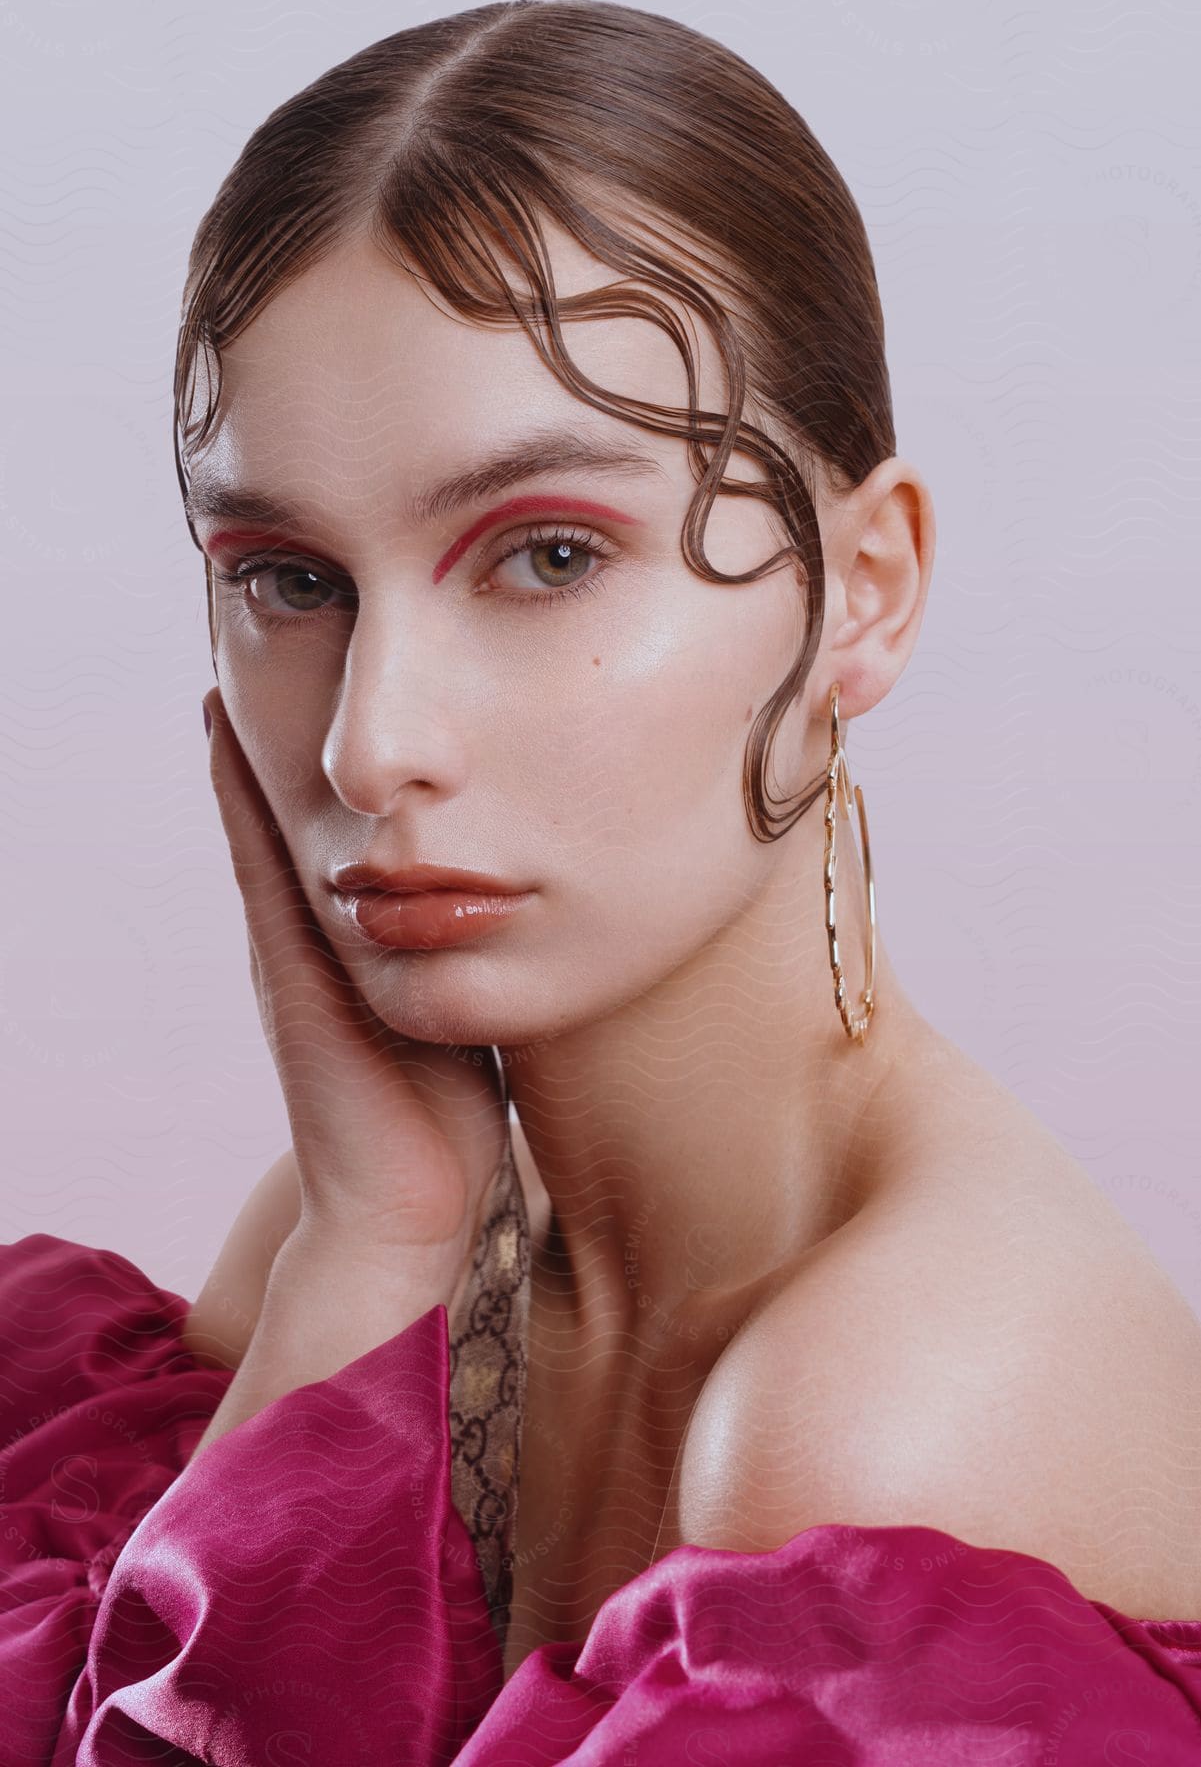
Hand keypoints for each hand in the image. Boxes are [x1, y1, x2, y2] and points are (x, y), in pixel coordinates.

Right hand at [200, 687, 510, 1302]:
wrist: (409, 1208)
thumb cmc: (447, 1118)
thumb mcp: (464, 1011)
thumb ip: (470, 959)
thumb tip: (519, 910)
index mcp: (351, 945)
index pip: (334, 834)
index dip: (326, 766)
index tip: (333, 683)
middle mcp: (311, 938)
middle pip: (287, 816)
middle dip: (283, 737)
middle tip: (279, 643)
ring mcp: (290, 950)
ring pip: (262, 823)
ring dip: (248, 744)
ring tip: (237, 658)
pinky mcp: (285, 968)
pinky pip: (256, 863)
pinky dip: (237, 797)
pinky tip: (224, 730)